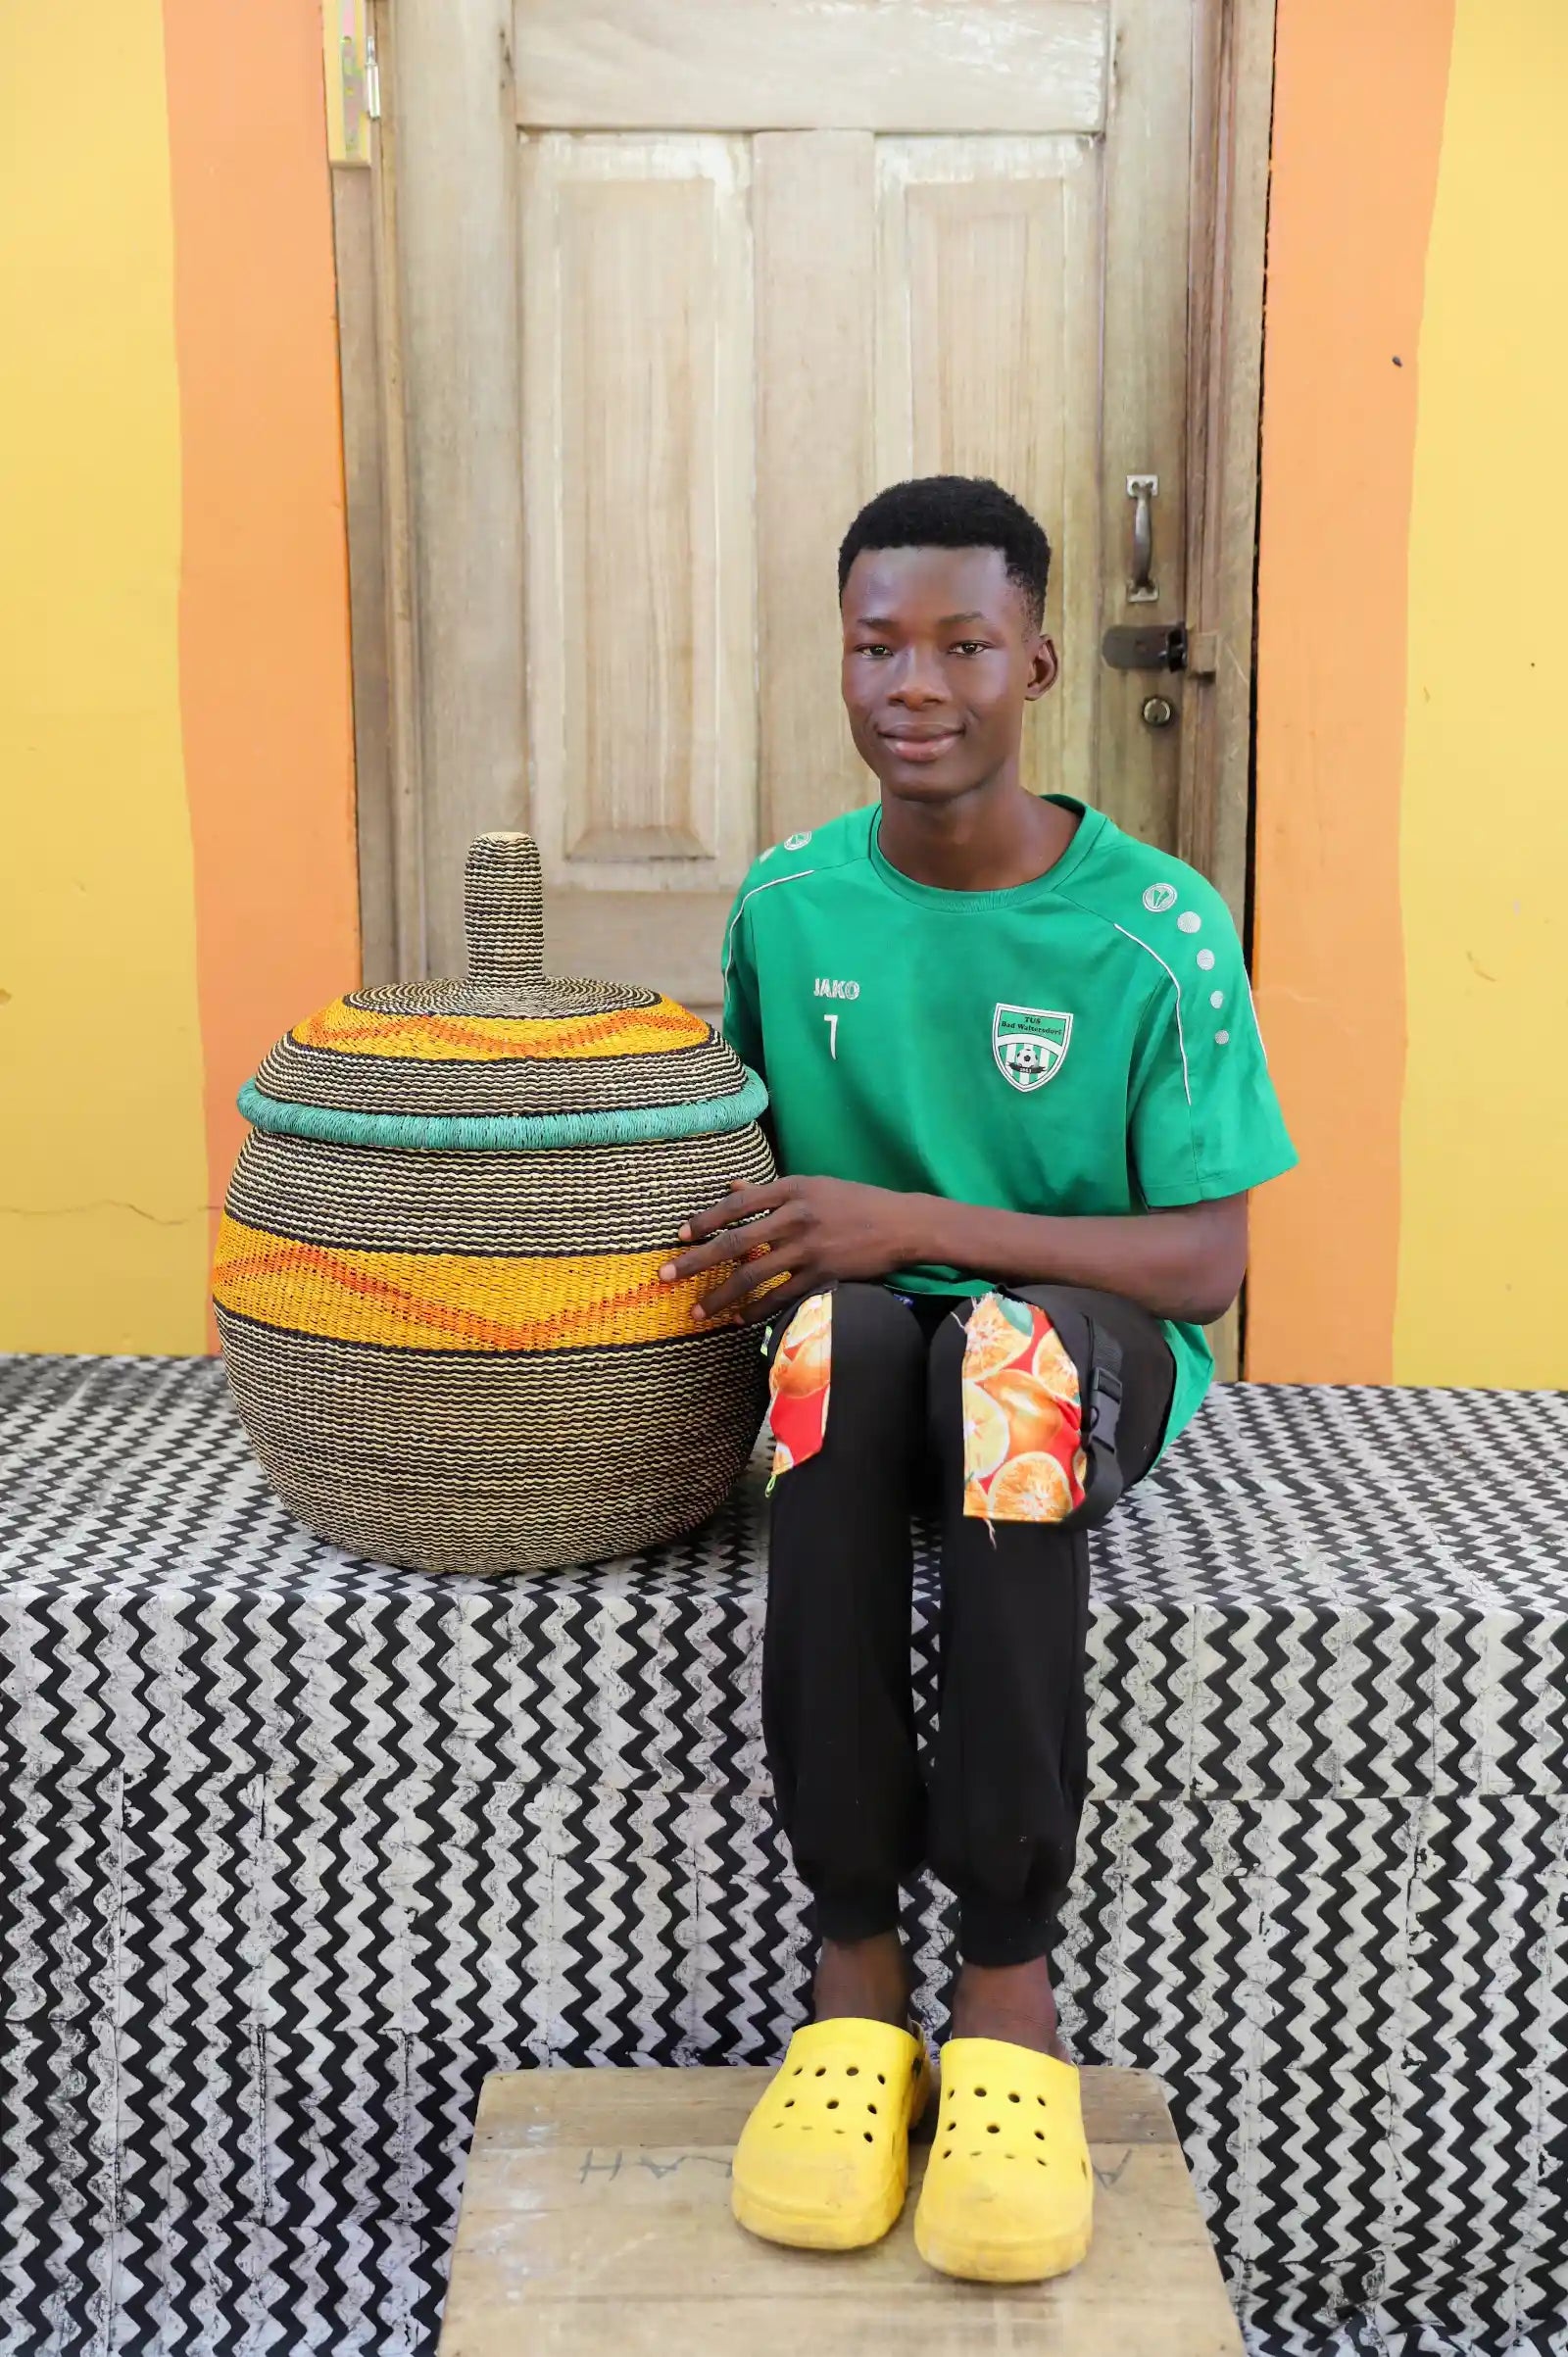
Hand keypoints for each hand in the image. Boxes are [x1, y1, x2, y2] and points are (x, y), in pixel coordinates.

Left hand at [659, 1176, 919, 1325]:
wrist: (904, 1225)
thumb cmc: (857, 1203)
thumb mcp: (814, 1187)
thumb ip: (770, 1190)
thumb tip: (730, 1185)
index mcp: (793, 1189)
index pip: (737, 1204)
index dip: (705, 1220)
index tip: (680, 1235)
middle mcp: (797, 1217)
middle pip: (735, 1243)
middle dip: (696, 1261)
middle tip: (666, 1275)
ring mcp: (810, 1248)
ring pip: (754, 1276)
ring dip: (722, 1297)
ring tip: (698, 1312)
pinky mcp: (823, 1275)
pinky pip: (782, 1297)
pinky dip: (758, 1312)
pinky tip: (739, 1322)